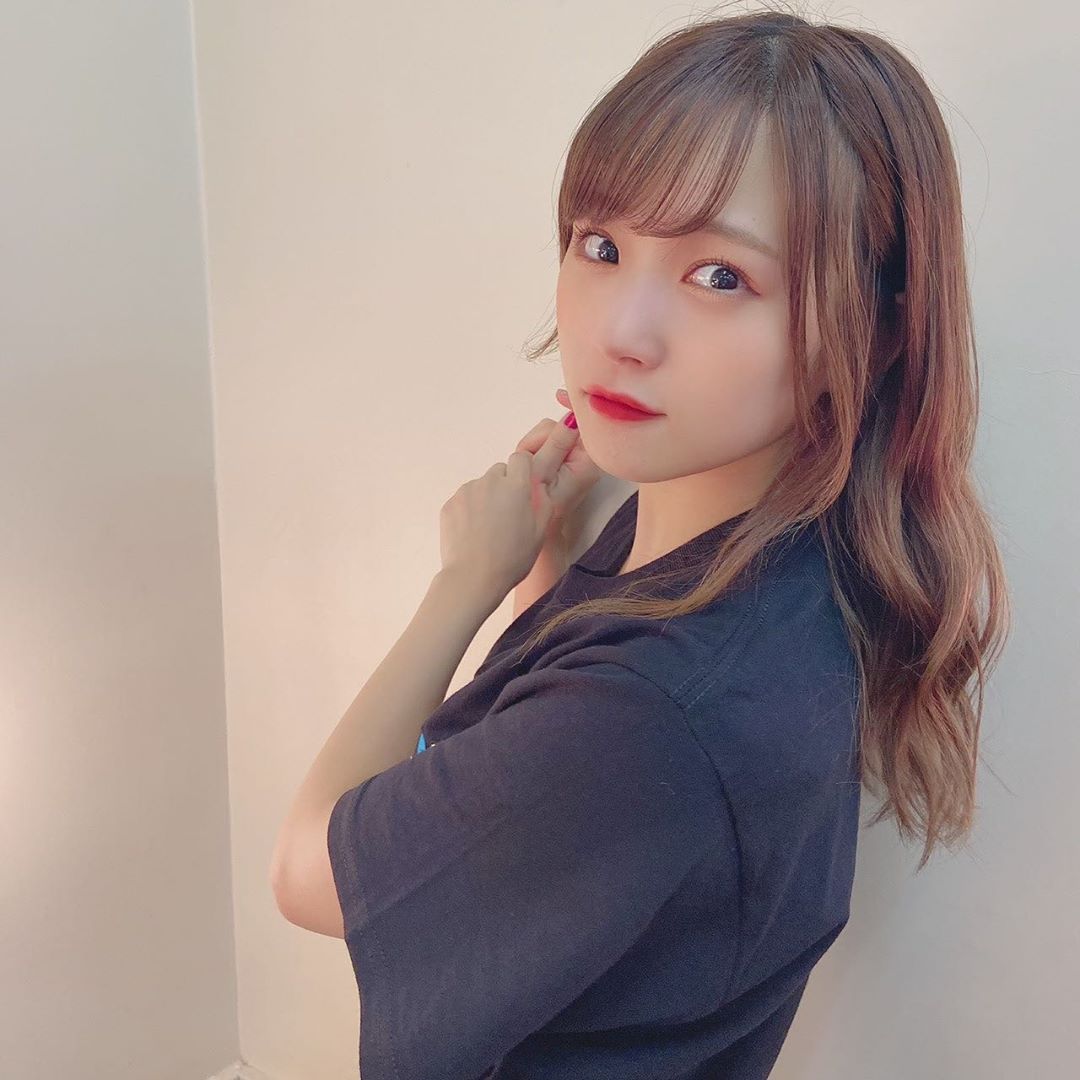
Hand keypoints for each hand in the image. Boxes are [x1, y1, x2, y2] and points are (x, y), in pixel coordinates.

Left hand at [438, 389, 603, 598]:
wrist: (473, 578)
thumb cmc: (511, 559)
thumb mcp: (540, 532)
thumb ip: (543, 502)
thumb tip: (538, 488)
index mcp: (515, 487)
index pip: (520, 458)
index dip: (523, 470)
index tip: (523, 486)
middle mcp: (490, 482)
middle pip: (499, 471)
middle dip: (504, 485)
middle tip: (506, 513)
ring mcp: (466, 492)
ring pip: (480, 485)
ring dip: (485, 498)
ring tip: (488, 527)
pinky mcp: (450, 504)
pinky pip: (463, 499)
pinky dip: (468, 510)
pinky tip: (473, 532)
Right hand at [516, 387, 604, 542]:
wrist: (536, 532)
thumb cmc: (541, 509)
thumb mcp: (544, 473)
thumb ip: (556, 443)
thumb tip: (572, 418)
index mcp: (589, 461)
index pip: (585, 424)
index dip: (574, 407)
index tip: (559, 396)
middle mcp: (584, 458)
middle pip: (561, 426)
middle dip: (541, 438)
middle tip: (529, 456)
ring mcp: (571, 459)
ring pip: (548, 433)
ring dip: (532, 446)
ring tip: (528, 470)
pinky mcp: (559, 460)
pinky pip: (543, 443)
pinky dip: (532, 451)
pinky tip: (530, 468)